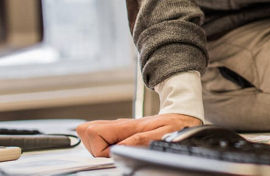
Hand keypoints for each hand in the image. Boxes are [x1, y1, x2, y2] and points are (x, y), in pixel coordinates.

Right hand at [75, 113, 199, 156]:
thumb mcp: (161, 135)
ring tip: (118, 149)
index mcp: (125, 125)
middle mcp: (118, 125)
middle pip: (86, 131)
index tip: (116, 153)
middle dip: (95, 147)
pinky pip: (100, 136)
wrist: (183, 117)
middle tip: (114, 152)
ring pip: (90, 133)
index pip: (93, 133)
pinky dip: (104, 145)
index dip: (100, 149)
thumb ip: (139, 140)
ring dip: (99, 146)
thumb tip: (119, 147)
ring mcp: (117, 127)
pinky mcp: (119, 131)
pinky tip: (119, 148)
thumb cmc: (174, 126)